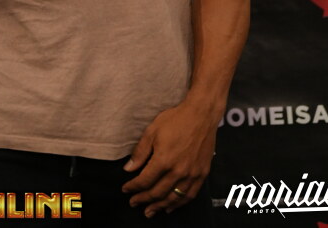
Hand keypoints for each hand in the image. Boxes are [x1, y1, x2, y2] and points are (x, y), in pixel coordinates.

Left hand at [121, 102, 216, 217]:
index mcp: (164, 160)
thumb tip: (129, 169)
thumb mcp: (152, 131)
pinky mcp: (201, 174)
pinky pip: (189, 195)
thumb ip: (140, 152)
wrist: (201, 114)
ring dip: (159, 206)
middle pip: (157, 192)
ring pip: (173, 198)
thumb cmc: (176, 119)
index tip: (126, 189)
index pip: (144, 181)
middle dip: (143, 199)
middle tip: (134, 203)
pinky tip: (171, 206)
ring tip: (150, 211)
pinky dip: (179, 204)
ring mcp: (191, 174)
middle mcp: (178, 171)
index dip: (133, 187)